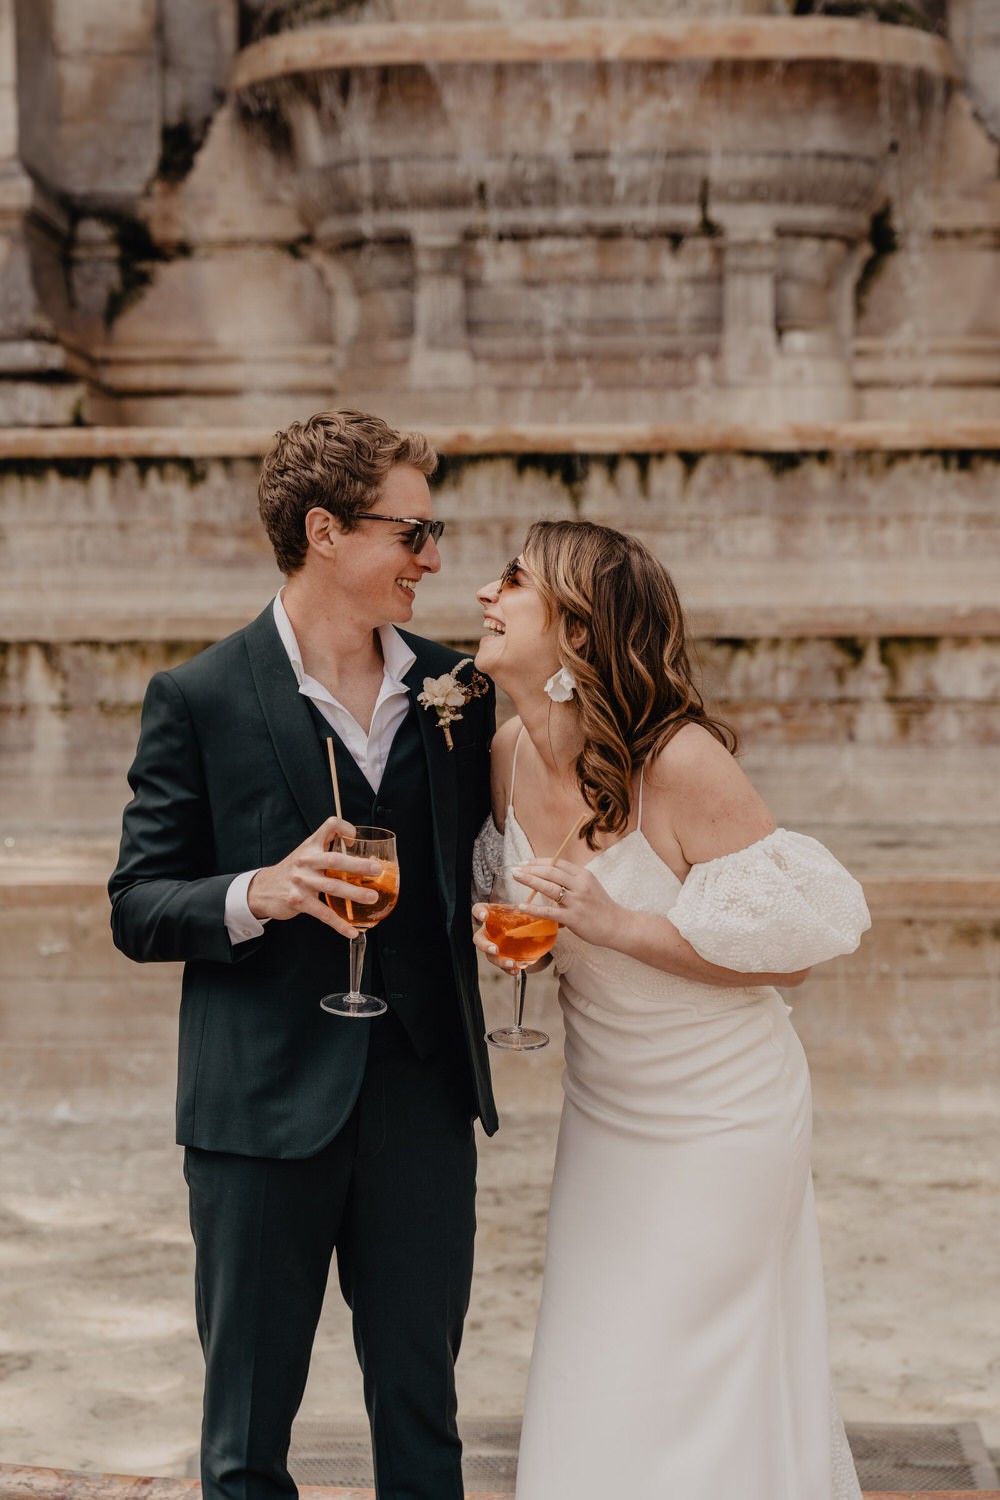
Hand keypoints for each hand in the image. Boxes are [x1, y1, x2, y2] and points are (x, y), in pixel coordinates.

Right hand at [248, 816, 381, 938]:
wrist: (261, 889)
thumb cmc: (291, 871)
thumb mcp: (306, 854)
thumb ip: (327, 849)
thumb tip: (358, 852)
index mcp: (311, 846)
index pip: (329, 826)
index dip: (345, 829)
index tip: (355, 839)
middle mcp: (306, 861)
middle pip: (334, 859)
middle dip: (358, 865)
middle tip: (377, 869)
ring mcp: (301, 881)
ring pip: (332, 886)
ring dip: (354, 893)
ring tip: (372, 898)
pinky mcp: (299, 901)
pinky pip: (324, 913)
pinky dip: (339, 923)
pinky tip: (351, 930)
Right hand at [471, 905, 552, 974]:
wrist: (529, 930)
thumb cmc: (525, 918)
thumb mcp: (529, 913)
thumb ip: (537, 912)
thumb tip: (558, 918)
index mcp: (493, 915)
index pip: (479, 910)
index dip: (479, 913)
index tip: (484, 917)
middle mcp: (489, 931)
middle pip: (478, 938)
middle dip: (485, 945)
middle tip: (495, 949)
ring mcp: (493, 944)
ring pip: (489, 955)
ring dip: (498, 961)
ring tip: (511, 964)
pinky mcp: (500, 956)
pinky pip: (500, 964)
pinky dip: (507, 969)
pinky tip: (516, 971)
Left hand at [508, 859, 622, 948]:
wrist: (618, 926)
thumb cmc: (601, 908)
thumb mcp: (590, 887)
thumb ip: (572, 882)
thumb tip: (549, 878)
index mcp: (583, 875)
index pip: (557, 863)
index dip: (538, 861)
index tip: (524, 862)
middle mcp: (580, 885)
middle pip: (551, 872)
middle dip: (530, 868)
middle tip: (515, 869)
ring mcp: (576, 901)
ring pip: (549, 887)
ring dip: (530, 880)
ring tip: (516, 877)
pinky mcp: (573, 918)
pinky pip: (549, 912)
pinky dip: (534, 909)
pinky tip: (522, 906)